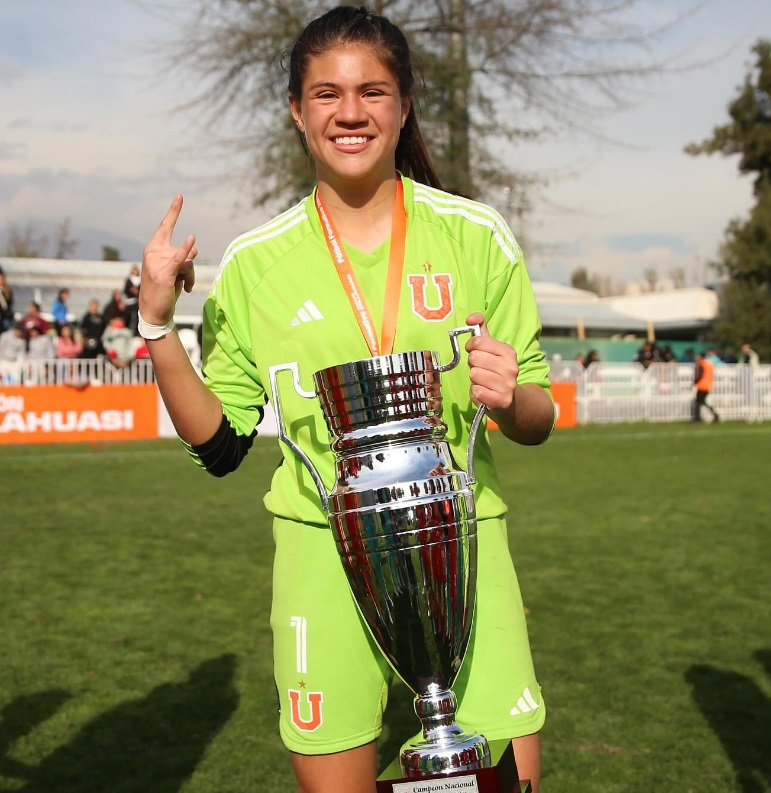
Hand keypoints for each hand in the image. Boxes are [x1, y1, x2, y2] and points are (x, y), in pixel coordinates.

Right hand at [139, 195, 197, 324]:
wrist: (154, 311)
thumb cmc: (165, 290)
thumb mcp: (175, 270)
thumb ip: (183, 256)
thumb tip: (195, 248)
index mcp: (154, 248)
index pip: (165, 226)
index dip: (174, 211)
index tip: (180, 197)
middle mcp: (153, 251)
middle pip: (186, 251)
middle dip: (190, 268)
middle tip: (184, 283)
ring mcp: (157, 262)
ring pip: (189, 261)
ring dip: (190, 277)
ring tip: (184, 288)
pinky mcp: (165, 273)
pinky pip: (180, 259)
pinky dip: (186, 250)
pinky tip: (192, 239)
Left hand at [464, 312, 518, 410]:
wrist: (511, 401)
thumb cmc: (496, 371)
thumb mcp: (492, 350)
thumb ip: (481, 331)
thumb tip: (471, 317)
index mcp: (509, 352)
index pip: (478, 341)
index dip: (471, 346)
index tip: (473, 351)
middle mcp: (511, 368)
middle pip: (474, 358)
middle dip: (473, 364)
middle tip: (481, 369)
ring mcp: (507, 385)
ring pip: (474, 374)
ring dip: (474, 379)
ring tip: (483, 381)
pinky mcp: (500, 401)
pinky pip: (476, 391)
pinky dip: (475, 393)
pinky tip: (484, 393)